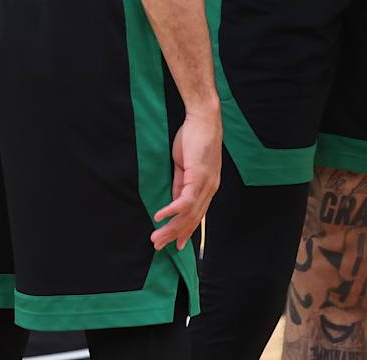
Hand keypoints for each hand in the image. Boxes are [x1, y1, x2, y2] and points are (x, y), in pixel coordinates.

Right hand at [150, 106, 220, 250]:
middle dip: (175, 235)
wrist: (204, 119)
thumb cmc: (195, 137)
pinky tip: (159, 217)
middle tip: (159, 247)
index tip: (178, 244)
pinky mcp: (198, 176)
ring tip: (156, 238)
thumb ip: (180, 183)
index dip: (187, 231)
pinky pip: (184, 199)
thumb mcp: (185, 165)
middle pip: (192, 219)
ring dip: (170, 227)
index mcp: (208, 186)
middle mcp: (210, 188)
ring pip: (188, 214)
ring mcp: (206, 184)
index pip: (198, 215)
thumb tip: (173, 201)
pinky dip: (171, 210)